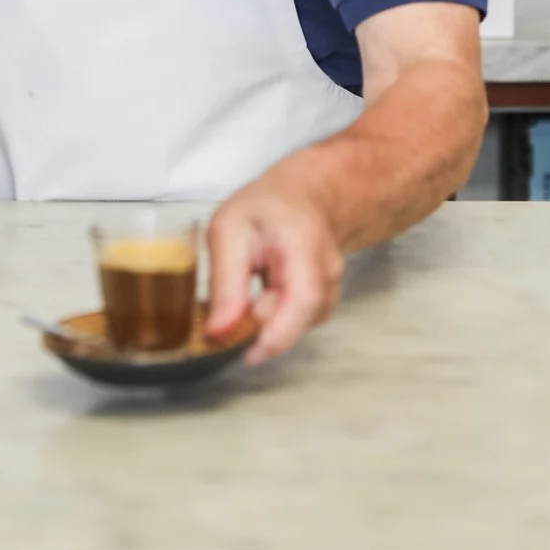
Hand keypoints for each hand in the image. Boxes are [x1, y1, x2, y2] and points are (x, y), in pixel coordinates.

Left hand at [205, 176, 343, 365]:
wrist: (302, 195)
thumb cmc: (264, 207)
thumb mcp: (228, 230)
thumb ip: (225, 282)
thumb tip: (218, 332)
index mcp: (305, 248)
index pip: (303, 302)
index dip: (274, 336)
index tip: (241, 353)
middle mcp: (328, 272)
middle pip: (297, 320)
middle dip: (258, 326)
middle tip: (229, 311)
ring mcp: (331, 288)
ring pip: (296, 325)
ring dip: (266, 322)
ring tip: (248, 291)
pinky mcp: (324, 300)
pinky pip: (297, 322)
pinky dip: (275, 319)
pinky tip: (261, 297)